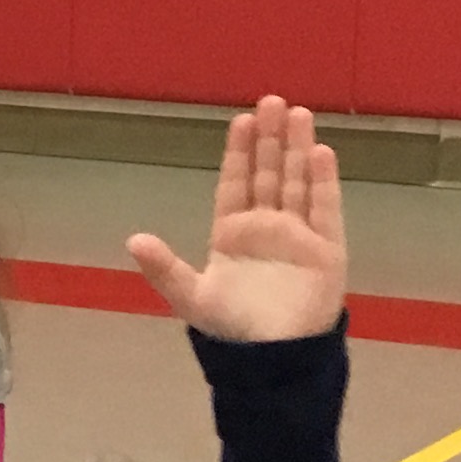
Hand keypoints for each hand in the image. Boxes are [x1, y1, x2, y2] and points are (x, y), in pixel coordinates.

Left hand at [126, 97, 346, 342]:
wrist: (273, 359)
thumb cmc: (231, 328)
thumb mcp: (190, 296)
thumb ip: (163, 268)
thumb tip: (133, 240)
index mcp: (232, 234)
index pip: (236, 184)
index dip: (239, 153)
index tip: (241, 121)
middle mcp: (266, 228)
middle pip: (269, 174)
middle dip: (269, 139)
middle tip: (270, 102)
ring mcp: (298, 236)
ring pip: (297, 183)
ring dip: (297, 149)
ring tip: (297, 114)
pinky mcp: (327, 249)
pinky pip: (326, 208)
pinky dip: (323, 182)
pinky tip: (320, 153)